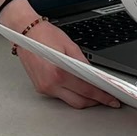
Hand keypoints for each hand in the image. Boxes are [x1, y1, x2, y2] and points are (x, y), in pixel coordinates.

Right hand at [0, 0, 120, 109]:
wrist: (24, 34)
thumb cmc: (45, 36)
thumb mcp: (70, 46)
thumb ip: (84, 64)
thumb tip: (96, 76)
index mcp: (60, 73)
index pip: (86, 90)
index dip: (102, 97)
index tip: (112, 100)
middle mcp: (50, 84)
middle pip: (79, 101)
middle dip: (95, 102)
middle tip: (107, 98)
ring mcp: (44, 88)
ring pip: (70, 101)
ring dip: (84, 98)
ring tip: (96, 92)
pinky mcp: (41, 89)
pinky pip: (61, 96)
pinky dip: (72, 93)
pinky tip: (79, 87)